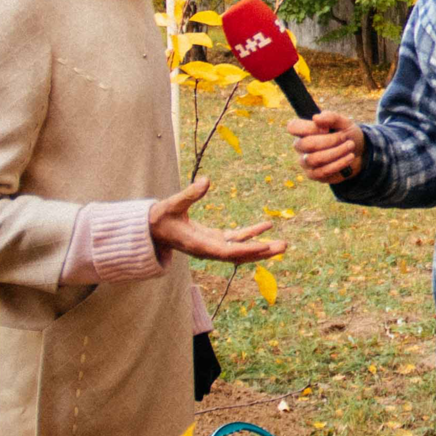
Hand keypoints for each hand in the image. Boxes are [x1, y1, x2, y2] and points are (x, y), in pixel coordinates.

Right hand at [146, 181, 288, 264]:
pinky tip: (266, 226)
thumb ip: (189, 194)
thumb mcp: (172, 204)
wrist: (150, 229)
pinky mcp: (213, 240)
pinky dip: (251, 234)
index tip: (264, 247)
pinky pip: (236, 239)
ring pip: (241, 249)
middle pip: (240, 255)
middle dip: (261, 252)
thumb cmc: (159, 218)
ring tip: (283, 244)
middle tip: (284, 247)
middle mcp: (209, 250)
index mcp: (199, 245)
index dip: (246, 249)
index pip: (227, 251)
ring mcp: (212, 246)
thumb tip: (206, 181)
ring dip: (261, 246)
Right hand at [288, 111, 362, 184]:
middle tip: (345, 137)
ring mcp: (305, 162)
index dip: (309, 127)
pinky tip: (350, 157)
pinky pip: (322, 171)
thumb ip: (331, 117)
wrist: (358, 152)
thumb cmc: (346, 134)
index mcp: (303, 130)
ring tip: (350, 146)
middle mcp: (300, 146)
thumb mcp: (344, 122)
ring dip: (336, 152)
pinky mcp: (314, 175)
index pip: (293, 127)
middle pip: (306, 144)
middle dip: (329, 140)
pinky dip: (339, 163)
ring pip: (314, 159)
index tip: (327, 128)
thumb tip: (315, 118)